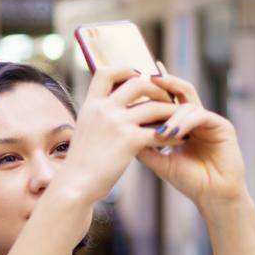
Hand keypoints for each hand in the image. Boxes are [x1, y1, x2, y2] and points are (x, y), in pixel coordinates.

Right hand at [61, 66, 177, 205]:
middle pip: (138, 83)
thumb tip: (114, 108)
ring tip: (180, 120)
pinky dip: (174, 134)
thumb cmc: (81, 164)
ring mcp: (116, 123)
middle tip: (166, 100)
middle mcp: (103, 109)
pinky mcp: (129, 140)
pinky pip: (160, 131)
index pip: (106, 72)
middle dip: (157, 89)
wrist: (75, 185)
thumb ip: (99, 116)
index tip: (137, 76)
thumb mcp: (85, 131)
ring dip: (171, 112)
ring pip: (154, 106)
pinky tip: (180, 139)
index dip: (125, 69)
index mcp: (91, 105)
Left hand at [136, 68, 249, 211]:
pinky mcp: (222, 126)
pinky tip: (174, 133)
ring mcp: (209, 120)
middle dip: (165, 83)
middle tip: (148, 77)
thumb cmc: (188, 180)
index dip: (152, 90)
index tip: (134, 83)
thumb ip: (143, 145)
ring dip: (171, 115)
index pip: (166, 100)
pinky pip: (201, 116)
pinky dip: (185, 123)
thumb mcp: (159, 161)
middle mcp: (196, 117)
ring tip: (160, 132)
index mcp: (181, 122)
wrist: (213, 197)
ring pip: (188, 104)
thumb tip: (119, 130)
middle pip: (179, 91)